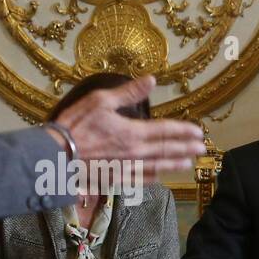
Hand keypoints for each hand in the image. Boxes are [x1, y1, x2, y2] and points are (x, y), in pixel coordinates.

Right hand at [50, 74, 205, 177]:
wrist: (56, 156)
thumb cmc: (75, 125)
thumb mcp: (100, 101)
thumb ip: (129, 93)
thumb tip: (152, 79)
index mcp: (133, 132)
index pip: (166, 131)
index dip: (184, 131)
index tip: (198, 131)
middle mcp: (136, 153)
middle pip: (167, 150)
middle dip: (186, 148)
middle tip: (202, 148)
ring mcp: (128, 168)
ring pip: (158, 167)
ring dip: (175, 164)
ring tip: (188, 163)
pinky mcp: (117, 179)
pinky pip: (141, 179)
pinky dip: (154, 177)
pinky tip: (161, 176)